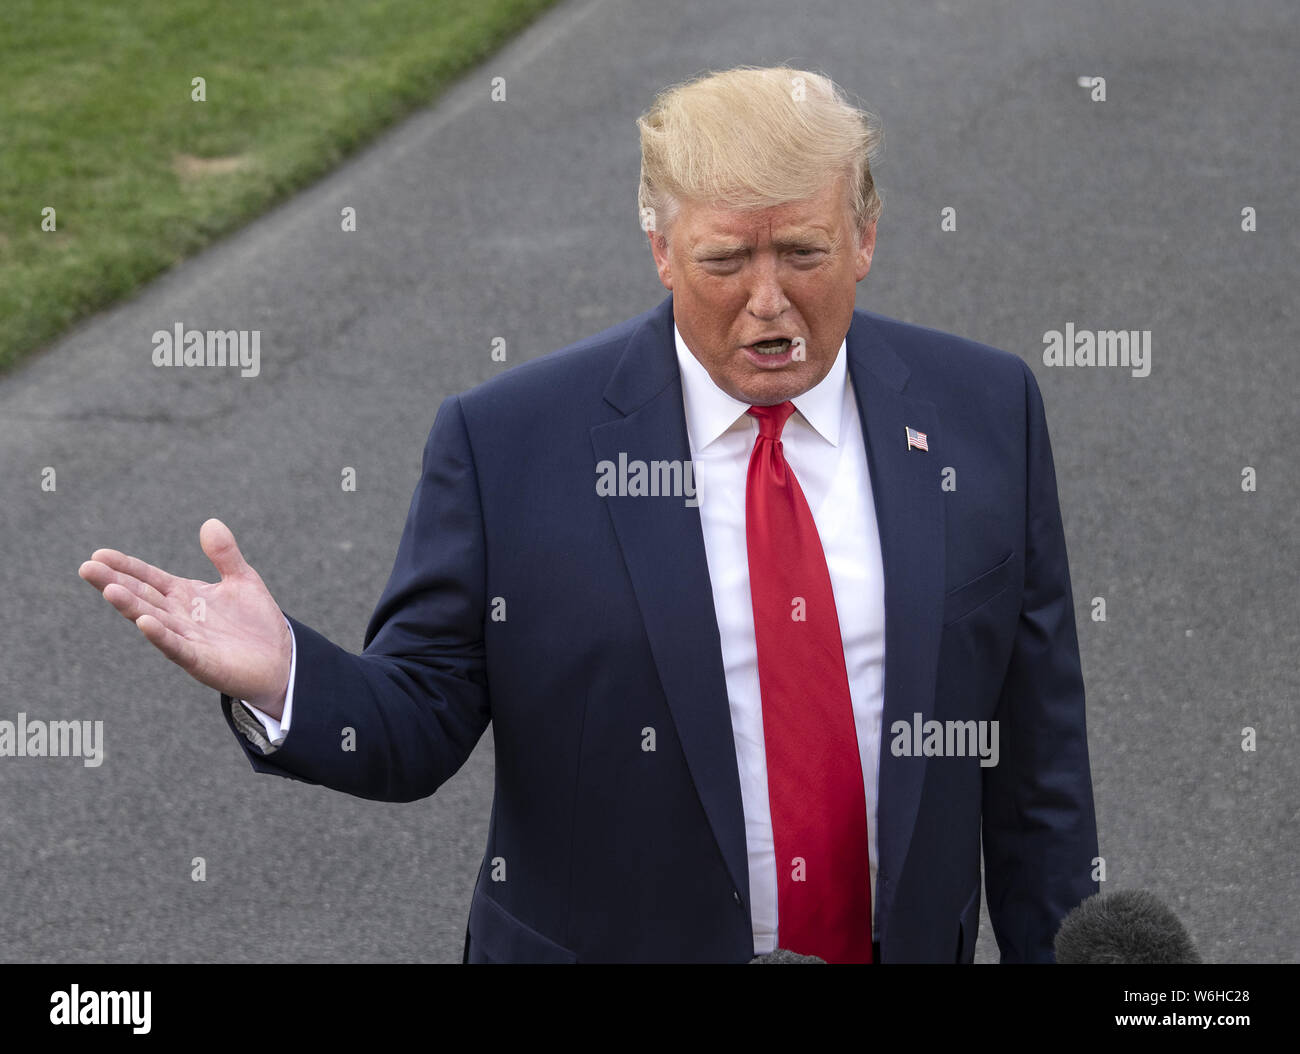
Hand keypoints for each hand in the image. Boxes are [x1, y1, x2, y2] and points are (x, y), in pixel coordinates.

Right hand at [78, 518, 291, 717]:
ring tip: (109, 590)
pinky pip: (178, 648)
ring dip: (132, 607)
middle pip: (142, 597)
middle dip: (115, 582)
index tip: (99, 554)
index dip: (126, 566)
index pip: (149, 578)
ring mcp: (188, 640)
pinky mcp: (202, 662)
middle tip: (86, 567)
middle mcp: (179, 617)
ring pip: (154, 620)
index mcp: (185, 596)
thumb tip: (210, 523)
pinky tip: (145, 623)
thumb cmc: (255, 622)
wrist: (280, 659)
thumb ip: (225, 555)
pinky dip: (162, 637)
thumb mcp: (242, 580)